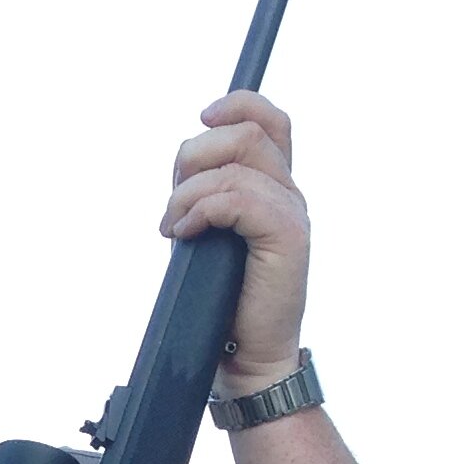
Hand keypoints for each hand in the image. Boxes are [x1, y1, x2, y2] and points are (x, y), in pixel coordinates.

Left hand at [163, 90, 309, 395]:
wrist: (246, 358)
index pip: (269, 121)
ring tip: (174, 228)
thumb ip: (208, 197)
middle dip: (194, 157)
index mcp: (274, 188)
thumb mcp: (210, 238)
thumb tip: (183, 169)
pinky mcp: (287, 236)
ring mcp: (291, 213)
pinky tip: (185, 235)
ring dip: (187, 192)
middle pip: (245, 133)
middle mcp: (288, 193)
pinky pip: (237, 198)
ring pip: (236, 164)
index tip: (202, 118)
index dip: (237, 105)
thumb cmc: (223, 303)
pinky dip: (201, 211)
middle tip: (174, 203)